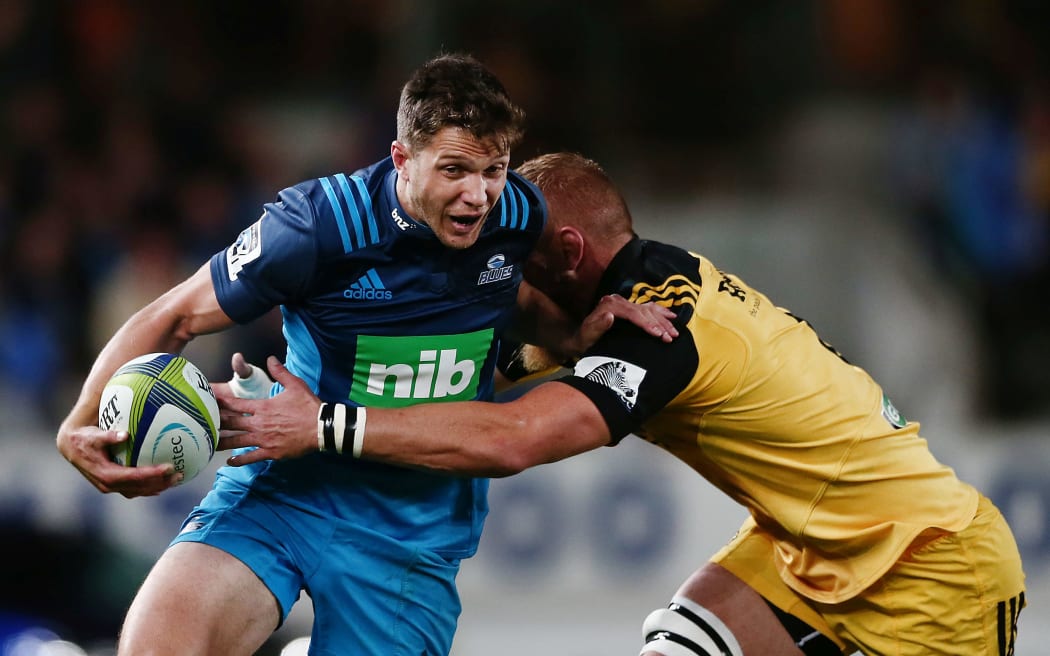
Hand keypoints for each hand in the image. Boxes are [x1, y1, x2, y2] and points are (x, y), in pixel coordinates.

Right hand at [56, 423, 179, 497]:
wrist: (72, 448)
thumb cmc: (84, 439)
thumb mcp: (94, 436)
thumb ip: (108, 436)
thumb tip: (125, 434)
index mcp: (105, 474)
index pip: (133, 477)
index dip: (151, 474)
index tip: (168, 467)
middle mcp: (108, 484)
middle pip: (139, 487)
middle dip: (160, 483)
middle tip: (178, 475)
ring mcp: (111, 486)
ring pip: (139, 490)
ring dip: (158, 487)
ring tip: (176, 479)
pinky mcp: (114, 484)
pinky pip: (136, 488)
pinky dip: (150, 486)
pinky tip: (164, 481)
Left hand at [216, 356, 322, 465]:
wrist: (321, 428)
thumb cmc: (308, 406)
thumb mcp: (295, 385)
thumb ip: (280, 372)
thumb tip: (270, 358)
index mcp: (263, 407)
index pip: (235, 404)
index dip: (220, 402)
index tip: (208, 401)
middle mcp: (259, 424)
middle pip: (231, 423)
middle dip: (215, 422)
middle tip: (201, 423)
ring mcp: (264, 439)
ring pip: (237, 441)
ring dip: (222, 442)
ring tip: (208, 443)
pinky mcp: (271, 452)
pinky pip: (251, 457)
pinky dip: (239, 460)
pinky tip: (229, 461)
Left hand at [569, 295, 677, 356]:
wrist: (578, 338)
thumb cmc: (583, 339)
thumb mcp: (587, 335)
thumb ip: (597, 325)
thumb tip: (609, 315)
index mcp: (609, 305)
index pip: (633, 313)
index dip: (647, 323)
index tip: (658, 334)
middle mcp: (618, 301)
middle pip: (644, 311)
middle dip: (659, 324)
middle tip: (670, 337)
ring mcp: (625, 304)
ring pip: (649, 309)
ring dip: (664, 320)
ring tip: (675, 332)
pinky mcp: (629, 309)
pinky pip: (648, 307)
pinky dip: (661, 312)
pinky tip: (672, 317)